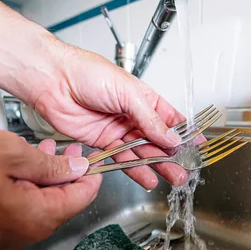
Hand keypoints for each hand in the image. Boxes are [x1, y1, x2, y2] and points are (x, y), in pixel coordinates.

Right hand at [0, 126, 101, 249]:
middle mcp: (17, 237)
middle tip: (62, 147)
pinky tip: (5, 166)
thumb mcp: (4, 150)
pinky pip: (7, 211)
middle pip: (57, 204)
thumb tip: (75, 167)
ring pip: (32, 207)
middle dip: (63, 174)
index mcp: (33, 219)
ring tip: (32, 149)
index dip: (91, 173)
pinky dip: (15, 189)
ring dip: (37, 179)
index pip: (82, 198)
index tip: (92, 155)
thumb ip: (47, 162)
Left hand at [23, 40, 189, 189]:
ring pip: (142, 152)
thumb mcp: (127, 92)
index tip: (198, 147)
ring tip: (172, 177)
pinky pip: (122, 159)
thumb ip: (150, 119)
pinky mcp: (101, 142)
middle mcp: (131, 114)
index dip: (185, 133)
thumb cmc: (86, 72)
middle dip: (172, 155)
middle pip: (157, 139)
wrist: (52, 80)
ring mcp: (117, 129)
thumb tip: (172, 137)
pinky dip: (134, 169)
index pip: (170, 118)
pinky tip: (147, 177)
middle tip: (186, 169)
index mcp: (142, 97)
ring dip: (157, 165)